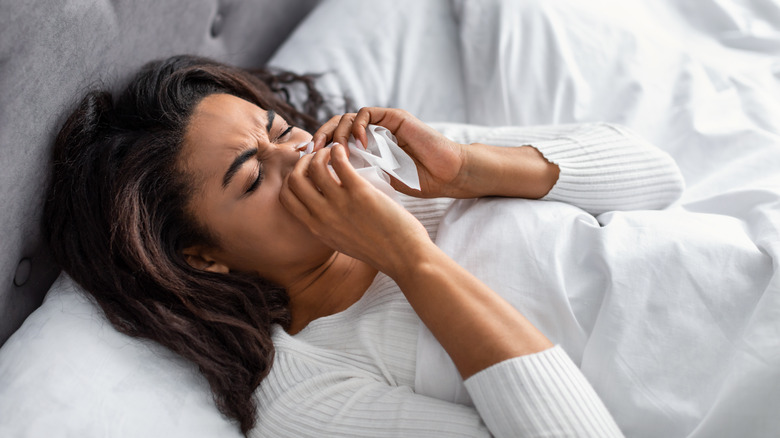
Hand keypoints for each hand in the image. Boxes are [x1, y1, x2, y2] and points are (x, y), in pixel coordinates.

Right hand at [279, 143, 432, 276]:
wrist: (404, 257)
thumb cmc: (379, 249)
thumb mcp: (342, 241)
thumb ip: (328, 225)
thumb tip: (324, 205)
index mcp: (316, 228)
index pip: (286, 197)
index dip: (293, 178)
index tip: (308, 171)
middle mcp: (323, 216)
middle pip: (294, 179)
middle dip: (304, 161)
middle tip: (320, 156)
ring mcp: (340, 204)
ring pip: (314, 167)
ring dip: (322, 153)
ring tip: (335, 151)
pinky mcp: (360, 193)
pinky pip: (339, 163)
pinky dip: (338, 151)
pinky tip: (345, 150)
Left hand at [311, 108, 472, 197]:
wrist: (445, 176)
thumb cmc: (416, 183)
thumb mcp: (375, 187)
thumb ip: (353, 181)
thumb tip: (322, 188)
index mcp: (363, 150)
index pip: (331, 144)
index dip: (316, 154)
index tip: (305, 168)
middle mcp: (369, 134)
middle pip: (333, 127)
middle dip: (319, 139)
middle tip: (310, 155)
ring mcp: (380, 124)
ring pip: (345, 118)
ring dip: (336, 132)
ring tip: (333, 151)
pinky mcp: (393, 117)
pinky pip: (366, 113)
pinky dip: (357, 126)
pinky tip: (357, 144)